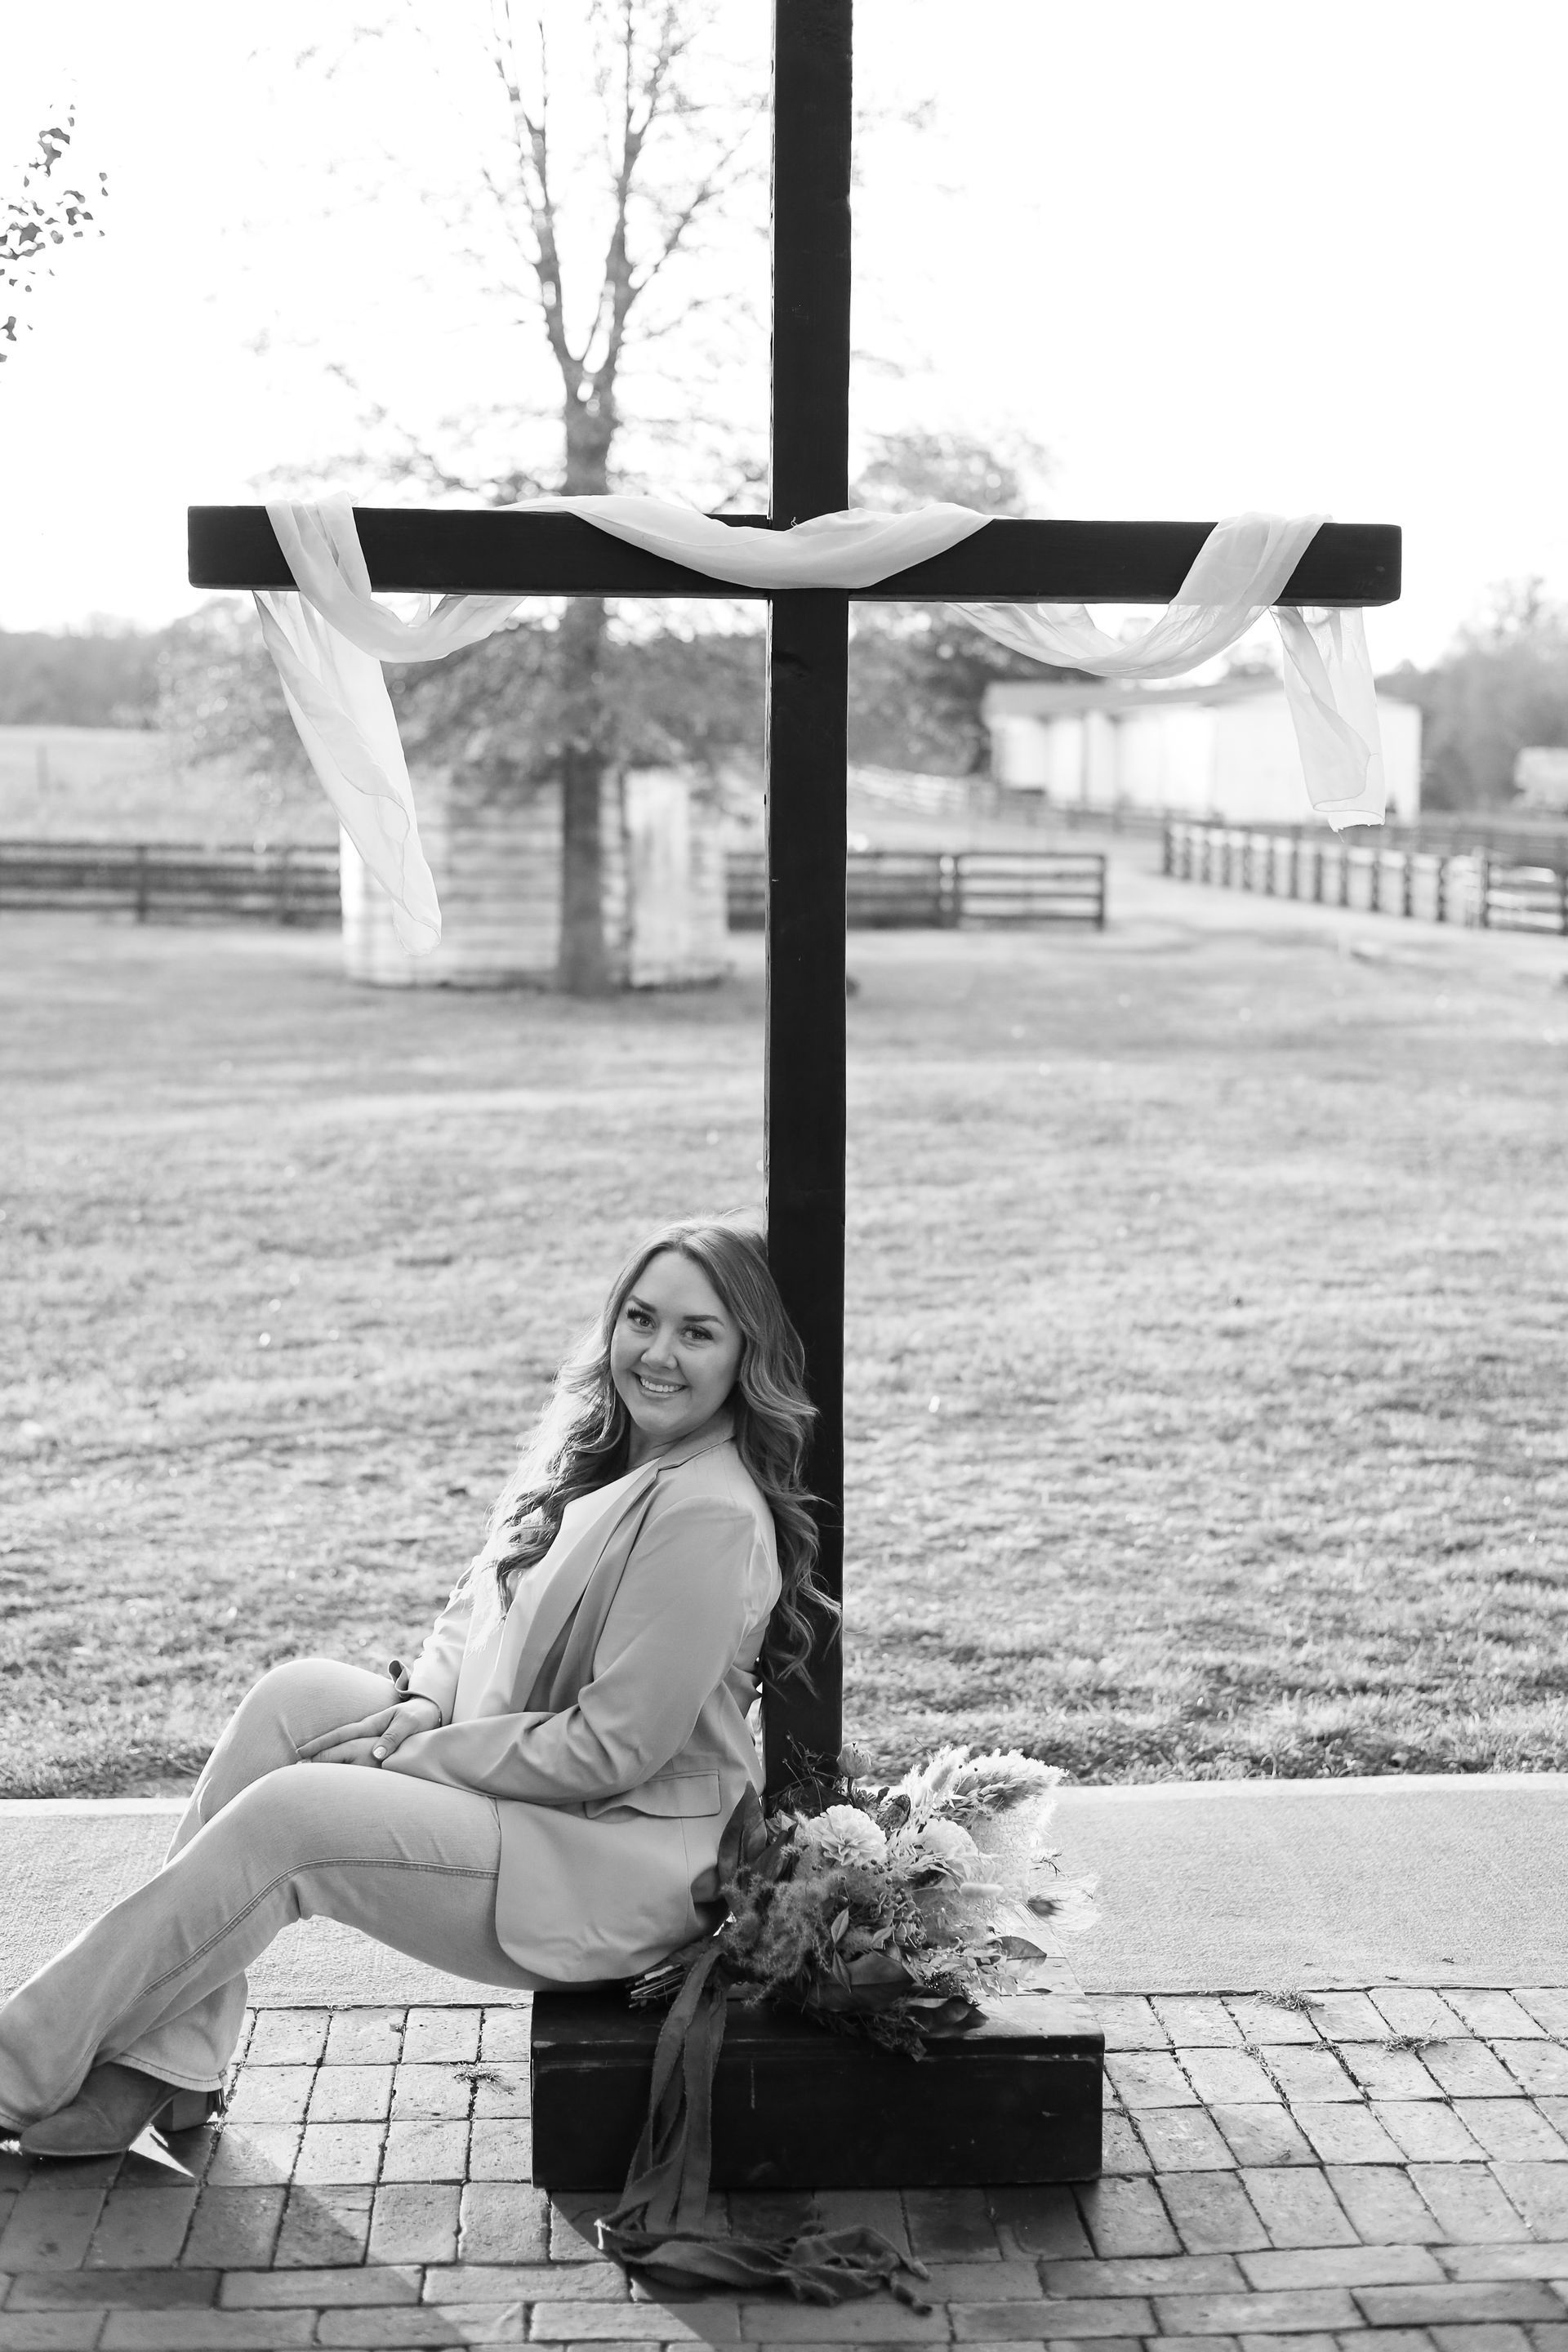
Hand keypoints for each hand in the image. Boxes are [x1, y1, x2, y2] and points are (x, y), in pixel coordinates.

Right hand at [297, 1691, 442, 1768]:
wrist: (431, 1707)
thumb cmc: (421, 1716)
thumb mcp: (409, 1725)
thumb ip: (393, 1738)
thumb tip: (377, 1756)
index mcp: (371, 1724)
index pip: (341, 1735)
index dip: (322, 1744)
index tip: (302, 1752)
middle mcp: (367, 1729)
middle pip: (336, 1740)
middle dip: (316, 1750)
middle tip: (295, 1762)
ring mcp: (370, 1734)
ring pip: (343, 1745)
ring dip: (326, 1754)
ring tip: (308, 1766)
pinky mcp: (376, 1739)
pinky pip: (354, 1748)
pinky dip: (341, 1756)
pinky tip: (335, 1767)